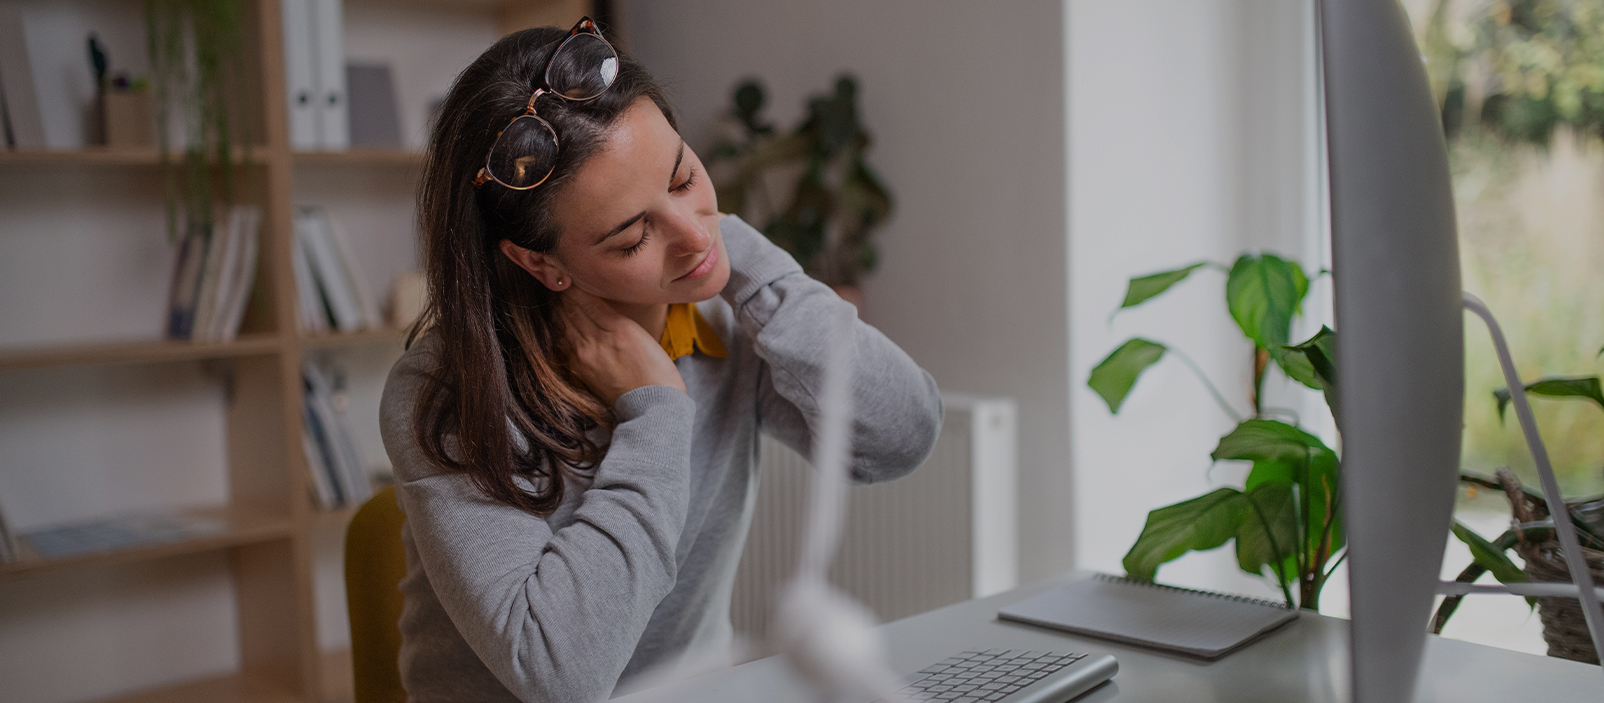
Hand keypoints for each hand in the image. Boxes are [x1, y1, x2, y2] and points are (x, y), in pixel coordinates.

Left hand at [558, 288, 685, 405]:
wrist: (652, 407)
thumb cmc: (656, 371)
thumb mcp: (641, 335)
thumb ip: (616, 317)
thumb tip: (593, 301)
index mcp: (616, 328)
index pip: (584, 298)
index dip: (575, 285)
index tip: (573, 273)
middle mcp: (596, 341)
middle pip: (569, 309)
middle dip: (565, 294)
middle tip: (562, 280)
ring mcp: (584, 357)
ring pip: (562, 324)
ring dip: (560, 310)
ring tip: (561, 298)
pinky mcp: (579, 370)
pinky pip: (563, 343)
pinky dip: (561, 329)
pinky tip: (563, 323)